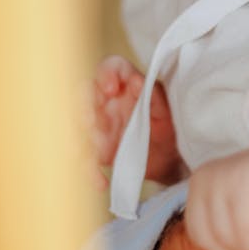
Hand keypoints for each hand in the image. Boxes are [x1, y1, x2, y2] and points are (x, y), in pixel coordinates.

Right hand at [92, 55, 181, 187]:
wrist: (172, 161)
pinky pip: (84, 159)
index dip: (106, 74)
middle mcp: (107, 102)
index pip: (109, 68)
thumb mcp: (167, 112)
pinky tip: (101, 182)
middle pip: (83, 97)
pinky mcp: (95, 151)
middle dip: (83, 110)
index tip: (111, 89)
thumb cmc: (171, 128)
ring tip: (98, 154)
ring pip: (76, 128)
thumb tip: (137, 81)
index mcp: (126, 86)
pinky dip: (89, 171)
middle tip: (91, 124)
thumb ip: (153, 96)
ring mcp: (98, 127)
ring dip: (82, 140)